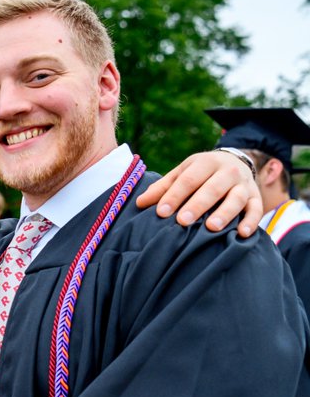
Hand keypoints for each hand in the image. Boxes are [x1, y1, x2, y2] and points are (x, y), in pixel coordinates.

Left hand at [138, 150, 261, 236]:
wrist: (235, 163)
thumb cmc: (201, 173)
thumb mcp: (182, 173)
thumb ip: (162, 188)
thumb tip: (139, 203)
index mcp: (206, 163)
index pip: (188, 179)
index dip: (174, 195)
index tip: (161, 212)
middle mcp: (227, 172)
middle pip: (213, 188)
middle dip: (198, 204)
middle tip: (183, 221)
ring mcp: (243, 185)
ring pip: (236, 198)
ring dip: (225, 213)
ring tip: (212, 227)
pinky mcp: (256, 198)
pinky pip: (257, 209)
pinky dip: (252, 221)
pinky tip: (242, 234)